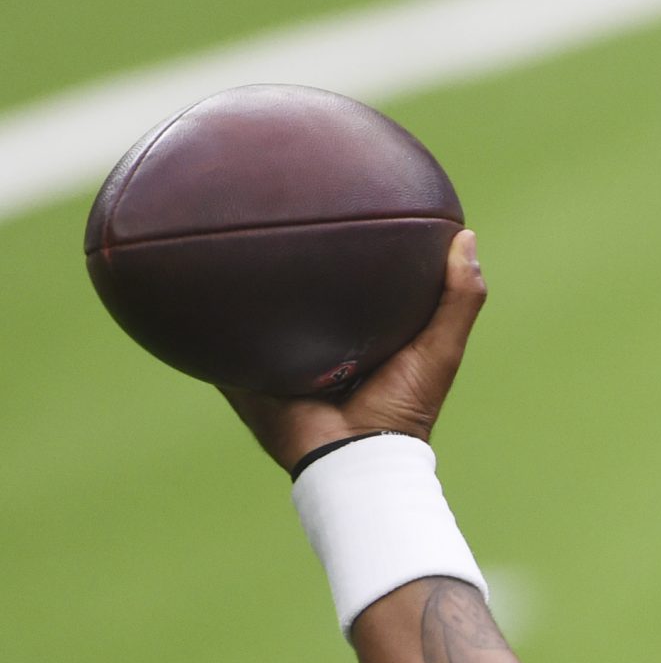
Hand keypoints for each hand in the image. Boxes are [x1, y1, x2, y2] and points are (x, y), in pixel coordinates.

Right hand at [225, 229, 484, 472]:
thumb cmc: (404, 406)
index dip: (351, 250)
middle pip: (298, 293)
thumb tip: (466, 236)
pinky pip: (219, 341)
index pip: (353, 282)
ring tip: (228, 235)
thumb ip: (459, 298)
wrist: (355, 456)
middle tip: (277, 210)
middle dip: (286, 260)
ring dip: (242, 285)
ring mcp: (278, 358)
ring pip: (255, 313)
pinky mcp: (245, 372)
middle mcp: (317, 342)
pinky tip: (191, 280)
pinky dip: (205, 318)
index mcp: (361, 334)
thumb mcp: (440, 348)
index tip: (346, 205)